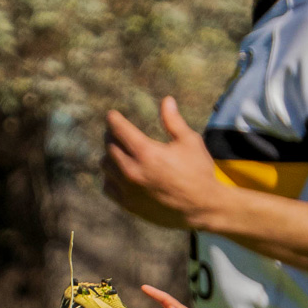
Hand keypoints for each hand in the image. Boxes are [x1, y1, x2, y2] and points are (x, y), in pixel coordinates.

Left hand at [103, 101, 228, 230]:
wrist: (202, 207)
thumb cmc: (199, 171)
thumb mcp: (190, 142)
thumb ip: (174, 121)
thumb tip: (166, 100)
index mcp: (147, 153)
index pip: (120, 130)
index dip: (114, 120)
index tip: (111, 115)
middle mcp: (133, 171)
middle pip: (110, 147)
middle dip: (111, 136)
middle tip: (115, 131)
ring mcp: (129, 190)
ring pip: (106, 166)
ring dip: (109, 155)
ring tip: (117, 150)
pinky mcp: (129, 205)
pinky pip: (108, 187)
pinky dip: (109, 177)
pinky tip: (118, 172)